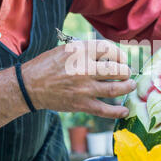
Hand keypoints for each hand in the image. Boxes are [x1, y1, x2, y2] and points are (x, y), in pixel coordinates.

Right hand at [21, 40, 135, 118]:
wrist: (30, 85)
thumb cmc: (48, 65)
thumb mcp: (66, 49)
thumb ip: (87, 50)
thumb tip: (110, 54)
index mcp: (80, 52)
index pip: (109, 49)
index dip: (119, 54)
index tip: (120, 59)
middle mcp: (84, 69)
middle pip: (116, 69)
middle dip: (126, 71)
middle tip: (127, 72)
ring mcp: (84, 88)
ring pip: (115, 88)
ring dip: (127, 87)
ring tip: (130, 85)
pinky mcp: (82, 104)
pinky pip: (104, 110)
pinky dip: (117, 111)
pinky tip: (125, 110)